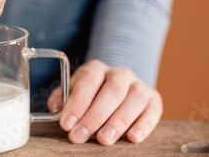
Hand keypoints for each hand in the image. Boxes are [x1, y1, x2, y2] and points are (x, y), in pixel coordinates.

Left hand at [47, 59, 162, 144]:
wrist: (118, 87)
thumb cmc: (91, 94)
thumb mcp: (73, 91)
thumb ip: (62, 98)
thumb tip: (55, 108)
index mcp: (97, 68)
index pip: (88, 81)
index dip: (77, 103)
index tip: (66, 124)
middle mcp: (119, 73)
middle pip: (111, 91)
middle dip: (94, 116)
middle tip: (80, 136)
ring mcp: (138, 85)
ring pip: (134, 99)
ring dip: (118, 121)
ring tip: (104, 139)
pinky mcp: (153, 99)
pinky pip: (153, 110)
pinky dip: (144, 124)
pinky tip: (133, 138)